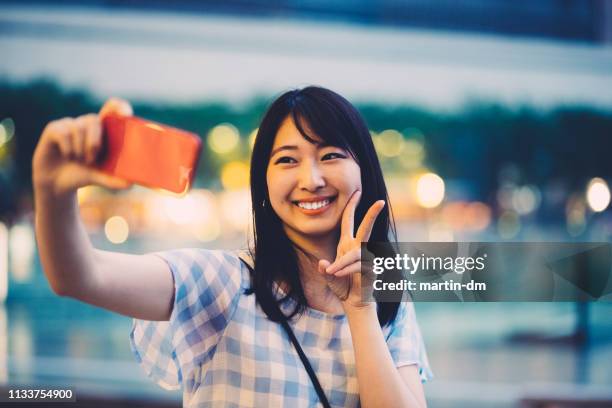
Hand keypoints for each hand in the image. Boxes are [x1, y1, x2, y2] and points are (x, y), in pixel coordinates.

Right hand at [32, 98, 133, 197]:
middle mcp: (87, 123)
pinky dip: (67, 148)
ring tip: (78, 160)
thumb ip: (113, 180)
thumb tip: (130, 184)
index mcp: (103, 130)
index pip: (113, 108)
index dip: (119, 107)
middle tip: (91, 160)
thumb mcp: (99, 178)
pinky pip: (64, 133)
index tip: (125, 114)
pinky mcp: (54, 128)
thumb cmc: (82, 175)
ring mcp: (70, 124)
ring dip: (79, 149)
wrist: (57, 183)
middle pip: (94, 120)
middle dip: (94, 141)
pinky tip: (67, 155)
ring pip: (78, 128)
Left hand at [318, 190, 385, 309]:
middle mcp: (357, 248)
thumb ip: (325, 270)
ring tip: (333, 273)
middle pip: (365, 227)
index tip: (357, 191)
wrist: (353, 302)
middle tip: (379, 202)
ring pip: (354, 254)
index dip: (351, 206)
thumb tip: (323, 264)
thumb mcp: (329, 276)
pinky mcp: (371, 268)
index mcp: (346, 244)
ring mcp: (366, 258)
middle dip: (371, 214)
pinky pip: (357, 266)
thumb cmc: (342, 286)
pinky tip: (340, 276)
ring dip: (341, 265)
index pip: (349, 221)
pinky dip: (346, 271)